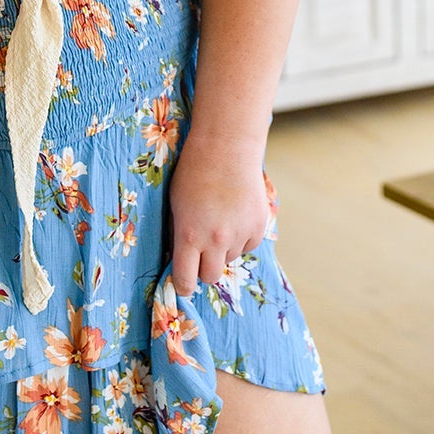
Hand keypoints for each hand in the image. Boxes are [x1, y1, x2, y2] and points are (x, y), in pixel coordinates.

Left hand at [167, 136, 270, 297]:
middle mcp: (215, 240)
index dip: (182, 285)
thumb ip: (178, 233)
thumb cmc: (193, 172)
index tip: (182, 283)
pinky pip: (247, 245)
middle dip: (203, 268)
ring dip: (223, 249)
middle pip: (210, 276)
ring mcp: (239, 235)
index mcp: (188, 235)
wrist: (226, 148)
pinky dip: (241, 237)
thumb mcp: (175, 204)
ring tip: (219, 220)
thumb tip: (179, 257)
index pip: (185, 279)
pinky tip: (235, 214)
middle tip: (201, 251)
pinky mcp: (258, 227)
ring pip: (229, 259)